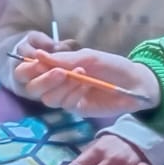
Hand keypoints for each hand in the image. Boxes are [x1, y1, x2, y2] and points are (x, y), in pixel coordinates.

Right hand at [14, 49, 159, 117]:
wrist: (136, 82)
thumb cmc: (112, 66)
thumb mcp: (88, 57)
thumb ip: (63, 58)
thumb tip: (37, 54)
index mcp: (55, 67)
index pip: (28, 71)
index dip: (27, 68)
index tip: (36, 61)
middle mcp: (56, 84)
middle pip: (33, 89)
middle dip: (43, 80)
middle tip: (60, 72)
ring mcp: (66, 98)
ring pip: (48, 99)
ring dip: (62, 86)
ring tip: (81, 75)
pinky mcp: (77, 110)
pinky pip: (65, 104)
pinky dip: (73, 93)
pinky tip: (86, 85)